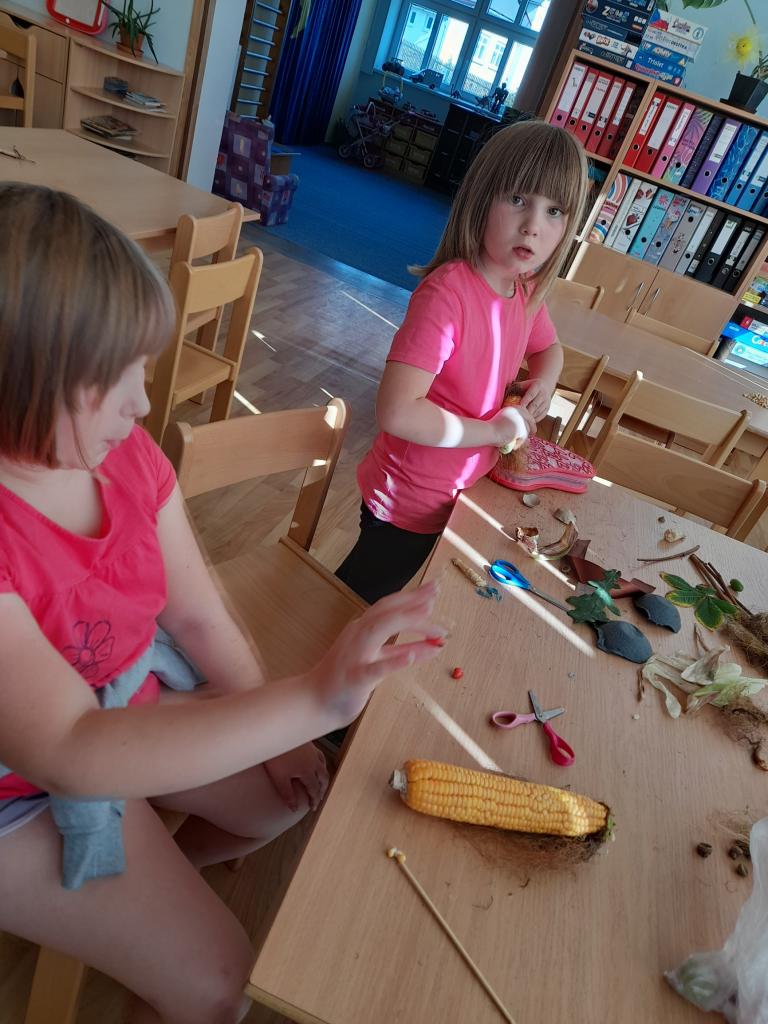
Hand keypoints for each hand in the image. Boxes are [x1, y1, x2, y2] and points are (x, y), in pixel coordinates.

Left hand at [264, 743, 328, 811]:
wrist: (275, 731)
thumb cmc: (275, 754)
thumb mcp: (279, 778)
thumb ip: (287, 794)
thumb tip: (293, 808)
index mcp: (308, 771)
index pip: (314, 789)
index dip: (314, 800)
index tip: (313, 807)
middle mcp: (314, 761)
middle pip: (323, 778)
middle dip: (322, 790)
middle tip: (319, 799)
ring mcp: (312, 751)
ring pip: (323, 766)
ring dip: (324, 777)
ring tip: (322, 783)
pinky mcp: (309, 743)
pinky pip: (320, 755)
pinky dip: (321, 763)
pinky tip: (317, 762)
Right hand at [308, 582, 444, 726]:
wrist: (313, 702)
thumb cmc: (345, 679)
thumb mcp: (379, 660)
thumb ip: (405, 650)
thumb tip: (435, 644)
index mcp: (363, 629)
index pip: (389, 606)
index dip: (412, 596)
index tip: (434, 588)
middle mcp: (358, 636)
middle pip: (386, 611)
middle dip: (412, 600)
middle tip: (436, 591)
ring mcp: (354, 656)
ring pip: (378, 630)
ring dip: (406, 621)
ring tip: (430, 617)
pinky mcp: (355, 678)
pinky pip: (375, 669)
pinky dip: (394, 661)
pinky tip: (411, 657)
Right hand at [488, 404, 533, 448]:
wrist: (487, 432)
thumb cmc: (491, 429)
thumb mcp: (503, 421)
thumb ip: (512, 421)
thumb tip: (522, 428)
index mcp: (512, 407)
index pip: (526, 412)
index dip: (529, 420)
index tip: (531, 426)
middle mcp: (518, 411)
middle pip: (530, 420)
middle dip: (532, 427)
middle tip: (533, 433)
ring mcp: (520, 419)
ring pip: (528, 430)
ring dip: (523, 438)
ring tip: (516, 443)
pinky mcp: (521, 427)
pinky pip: (524, 437)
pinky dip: (520, 443)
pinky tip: (514, 446)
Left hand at [518, 377, 553, 421]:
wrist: (544, 386)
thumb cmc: (529, 386)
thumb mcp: (523, 383)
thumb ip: (515, 387)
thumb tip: (506, 392)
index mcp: (537, 386)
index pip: (531, 394)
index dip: (525, 401)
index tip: (518, 407)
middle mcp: (543, 394)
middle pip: (535, 404)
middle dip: (526, 411)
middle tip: (518, 416)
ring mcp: (546, 402)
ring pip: (538, 411)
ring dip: (530, 417)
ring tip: (521, 421)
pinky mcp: (547, 408)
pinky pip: (541, 416)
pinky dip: (534, 419)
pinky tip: (527, 422)